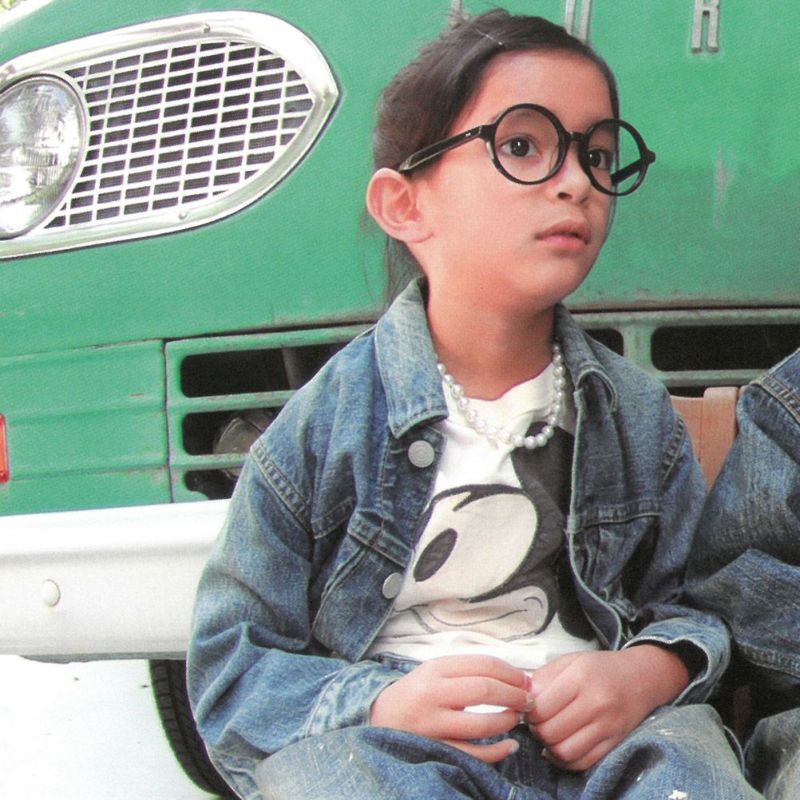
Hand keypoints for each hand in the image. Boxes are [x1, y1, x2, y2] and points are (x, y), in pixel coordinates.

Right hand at [370, 655, 533, 762]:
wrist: (379, 719)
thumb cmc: (416, 692)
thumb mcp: (434, 671)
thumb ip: (467, 670)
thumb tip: (513, 676)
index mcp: (435, 669)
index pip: (482, 665)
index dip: (511, 672)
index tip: (527, 680)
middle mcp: (432, 694)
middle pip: (485, 690)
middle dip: (515, 694)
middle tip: (529, 700)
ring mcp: (433, 725)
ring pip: (481, 724)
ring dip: (508, 720)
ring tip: (517, 717)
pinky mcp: (436, 750)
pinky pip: (473, 754)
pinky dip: (497, 752)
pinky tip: (510, 745)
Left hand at [524, 646, 689, 770]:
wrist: (643, 677)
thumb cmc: (601, 667)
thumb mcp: (571, 660)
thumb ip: (544, 677)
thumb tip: (523, 697)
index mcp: (580, 677)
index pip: (541, 707)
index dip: (528, 712)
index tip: (528, 708)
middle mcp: (595, 702)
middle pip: (550, 732)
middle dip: (536, 730)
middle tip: (537, 723)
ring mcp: (607, 726)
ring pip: (565, 751)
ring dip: (549, 747)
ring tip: (549, 735)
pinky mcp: (615, 742)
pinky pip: (584, 762)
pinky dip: (566, 760)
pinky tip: (561, 747)